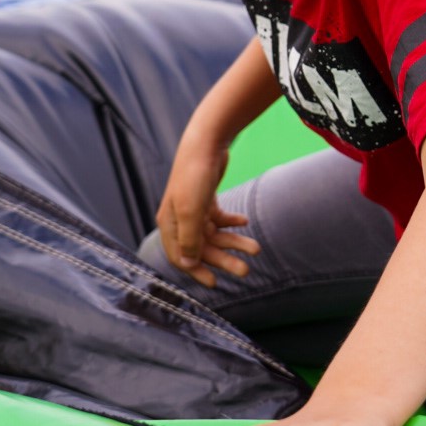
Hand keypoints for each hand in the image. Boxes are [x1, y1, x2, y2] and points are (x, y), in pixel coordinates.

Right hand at [156, 133, 259, 287]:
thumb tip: (189, 263)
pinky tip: (244, 222)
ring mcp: (193, 209)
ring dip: (234, 242)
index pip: (181, 257)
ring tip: (255, 248)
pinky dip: (232, 222)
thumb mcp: (192, 210)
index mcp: (170, 224)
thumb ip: (190, 238)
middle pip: (202, 248)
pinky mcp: (206, 198)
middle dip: (224, 259)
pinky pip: (219, 218)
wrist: (206, 142)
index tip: (215, 283)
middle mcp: (180, 219)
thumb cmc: (195, 176)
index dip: (197, 271)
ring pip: (214, 234)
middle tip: (246, 269)